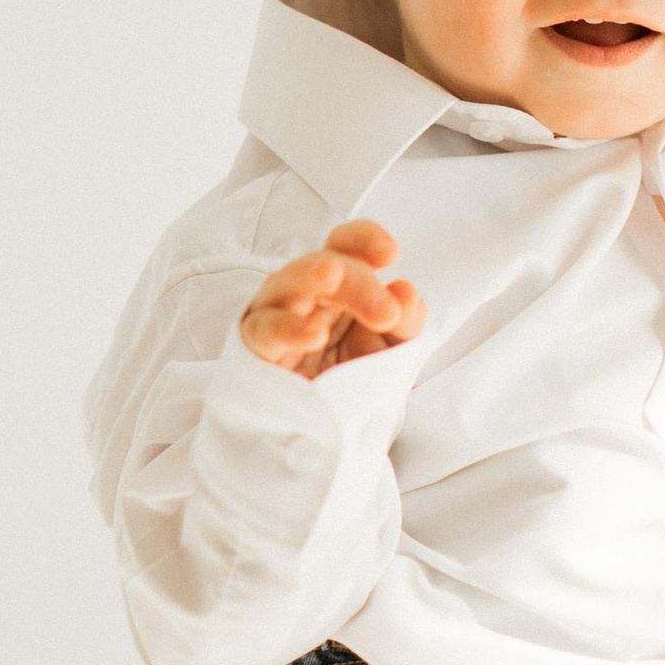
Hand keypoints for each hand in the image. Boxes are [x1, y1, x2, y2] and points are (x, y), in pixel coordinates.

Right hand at [240, 220, 424, 376]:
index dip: (364, 239)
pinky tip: (315, 335)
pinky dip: (289, 328)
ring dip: (309, 276)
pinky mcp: (259, 348)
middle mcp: (306, 292)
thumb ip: (406, 321)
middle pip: (323, 264)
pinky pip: (265, 331)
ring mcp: (278, 316)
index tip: (390, 253)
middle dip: (357, 282)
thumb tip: (405, 292)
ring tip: (332, 277)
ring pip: (286, 283)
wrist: (322, 426)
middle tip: (387, 315)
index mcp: (340, 285)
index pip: (346, 246)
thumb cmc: (353, 376)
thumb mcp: (392, 348)